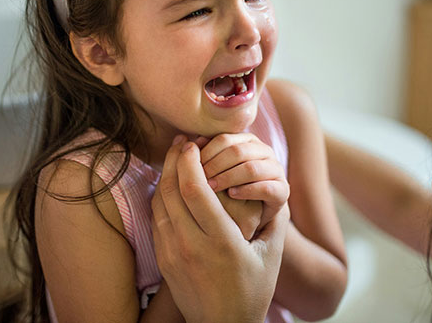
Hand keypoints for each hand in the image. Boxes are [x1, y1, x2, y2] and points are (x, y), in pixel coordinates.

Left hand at [152, 136, 288, 322]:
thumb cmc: (253, 290)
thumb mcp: (270, 254)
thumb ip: (273, 218)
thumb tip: (275, 182)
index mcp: (221, 242)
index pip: (195, 190)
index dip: (190, 161)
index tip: (194, 144)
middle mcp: (191, 245)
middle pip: (172, 190)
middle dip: (174, 160)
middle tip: (181, 141)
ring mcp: (172, 253)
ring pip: (159, 202)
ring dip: (164, 175)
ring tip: (174, 157)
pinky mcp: (163, 259)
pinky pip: (156, 218)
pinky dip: (161, 196)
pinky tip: (171, 185)